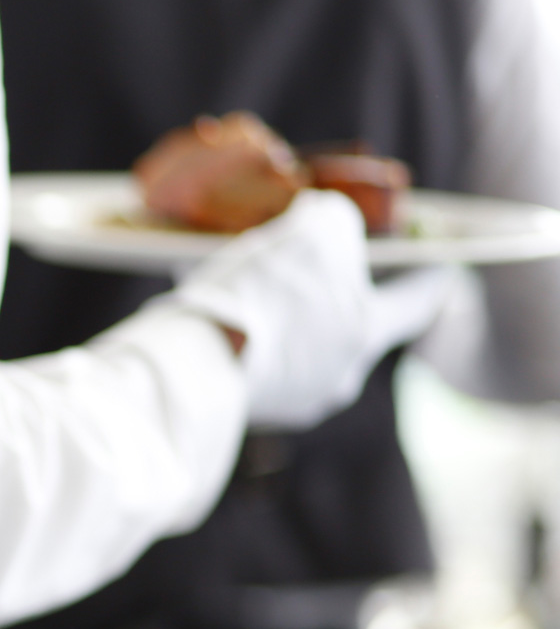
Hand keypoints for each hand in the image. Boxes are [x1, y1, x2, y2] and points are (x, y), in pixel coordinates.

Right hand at [165, 189, 444, 429]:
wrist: (191, 363)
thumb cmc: (264, 293)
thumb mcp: (316, 228)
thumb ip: (337, 220)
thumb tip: (325, 224)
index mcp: (368, 333)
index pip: (420, 299)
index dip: (429, 272)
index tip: (438, 259)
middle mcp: (340, 377)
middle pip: (353, 325)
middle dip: (340, 292)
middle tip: (322, 262)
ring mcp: (291, 400)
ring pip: (301, 346)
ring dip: (290, 316)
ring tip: (256, 282)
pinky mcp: (245, 408)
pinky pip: (260, 361)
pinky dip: (252, 336)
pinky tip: (223, 312)